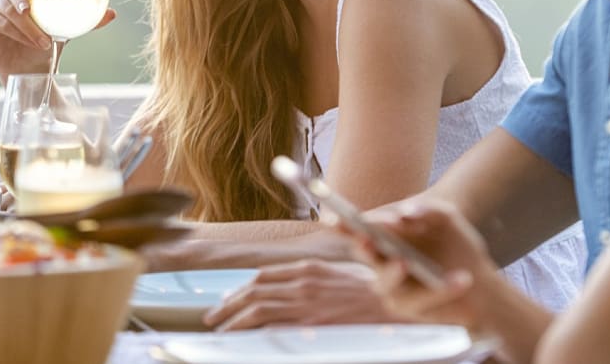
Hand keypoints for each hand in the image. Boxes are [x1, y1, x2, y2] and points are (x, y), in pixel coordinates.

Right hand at [0, 0, 115, 81]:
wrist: (33, 70)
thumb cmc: (47, 43)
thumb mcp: (68, 30)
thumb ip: (87, 21)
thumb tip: (112, 13)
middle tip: (30, 11)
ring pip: (6, 8)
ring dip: (24, 24)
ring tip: (42, 40)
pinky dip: (13, 31)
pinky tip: (26, 41)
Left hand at [204, 260, 390, 330]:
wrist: (396, 303)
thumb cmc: (372, 292)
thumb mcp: (338, 276)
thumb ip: (312, 280)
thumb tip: (291, 289)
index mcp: (308, 268)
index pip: (264, 276)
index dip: (242, 288)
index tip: (230, 298)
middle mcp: (303, 282)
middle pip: (254, 291)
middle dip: (228, 305)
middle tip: (213, 317)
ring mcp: (306, 303)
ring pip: (257, 309)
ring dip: (233, 320)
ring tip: (220, 330)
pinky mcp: (313, 324)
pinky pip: (275, 328)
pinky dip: (254, 333)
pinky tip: (243, 340)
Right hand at [356, 201, 496, 331]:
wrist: (480, 277)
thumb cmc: (453, 242)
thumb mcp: (446, 217)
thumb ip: (427, 208)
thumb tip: (404, 213)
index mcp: (383, 237)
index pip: (356, 229)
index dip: (343, 224)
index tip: (334, 217)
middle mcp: (381, 263)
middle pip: (365, 255)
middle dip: (364, 247)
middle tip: (366, 238)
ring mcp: (394, 288)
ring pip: (386, 283)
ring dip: (392, 273)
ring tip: (403, 262)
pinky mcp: (413, 308)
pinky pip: (423, 299)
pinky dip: (443, 289)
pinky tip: (462, 279)